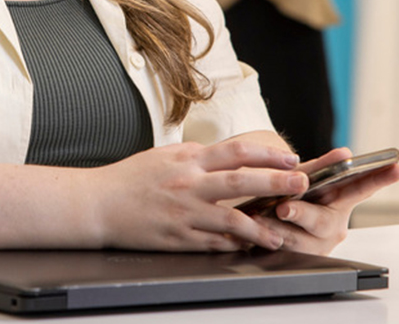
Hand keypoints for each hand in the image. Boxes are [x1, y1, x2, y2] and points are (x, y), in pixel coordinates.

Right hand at [89, 139, 306, 251]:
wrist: (98, 203)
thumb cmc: (130, 178)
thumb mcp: (165, 155)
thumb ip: (197, 157)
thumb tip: (228, 156)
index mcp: (188, 159)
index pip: (236, 152)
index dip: (267, 154)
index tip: (290, 158)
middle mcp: (189, 184)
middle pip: (241, 182)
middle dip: (275, 183)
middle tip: (300, 185)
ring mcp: (184, 213)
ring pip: (231, 220)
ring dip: (259, 228)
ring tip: (279, 234)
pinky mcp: (177, 237)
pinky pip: (212, 243)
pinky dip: (233, 246)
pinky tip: (248, 248)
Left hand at [256, 147, 398, 254]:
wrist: (266, 214)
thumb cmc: (292, 193)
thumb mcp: (305, 178)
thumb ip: (322, 167)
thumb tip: (345, 153)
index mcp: (340, 202)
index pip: (362, 188)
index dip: (381, 179)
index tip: (398, 167)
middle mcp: (332, 226)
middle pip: (322, 222)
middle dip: (302, 214)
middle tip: (284, 207)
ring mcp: (315, 246)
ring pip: (298, 241)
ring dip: (277, 229)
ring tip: (259, 218)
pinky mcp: (296, 260)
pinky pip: (281, 252)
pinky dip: (265, 240)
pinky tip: (252, 234)